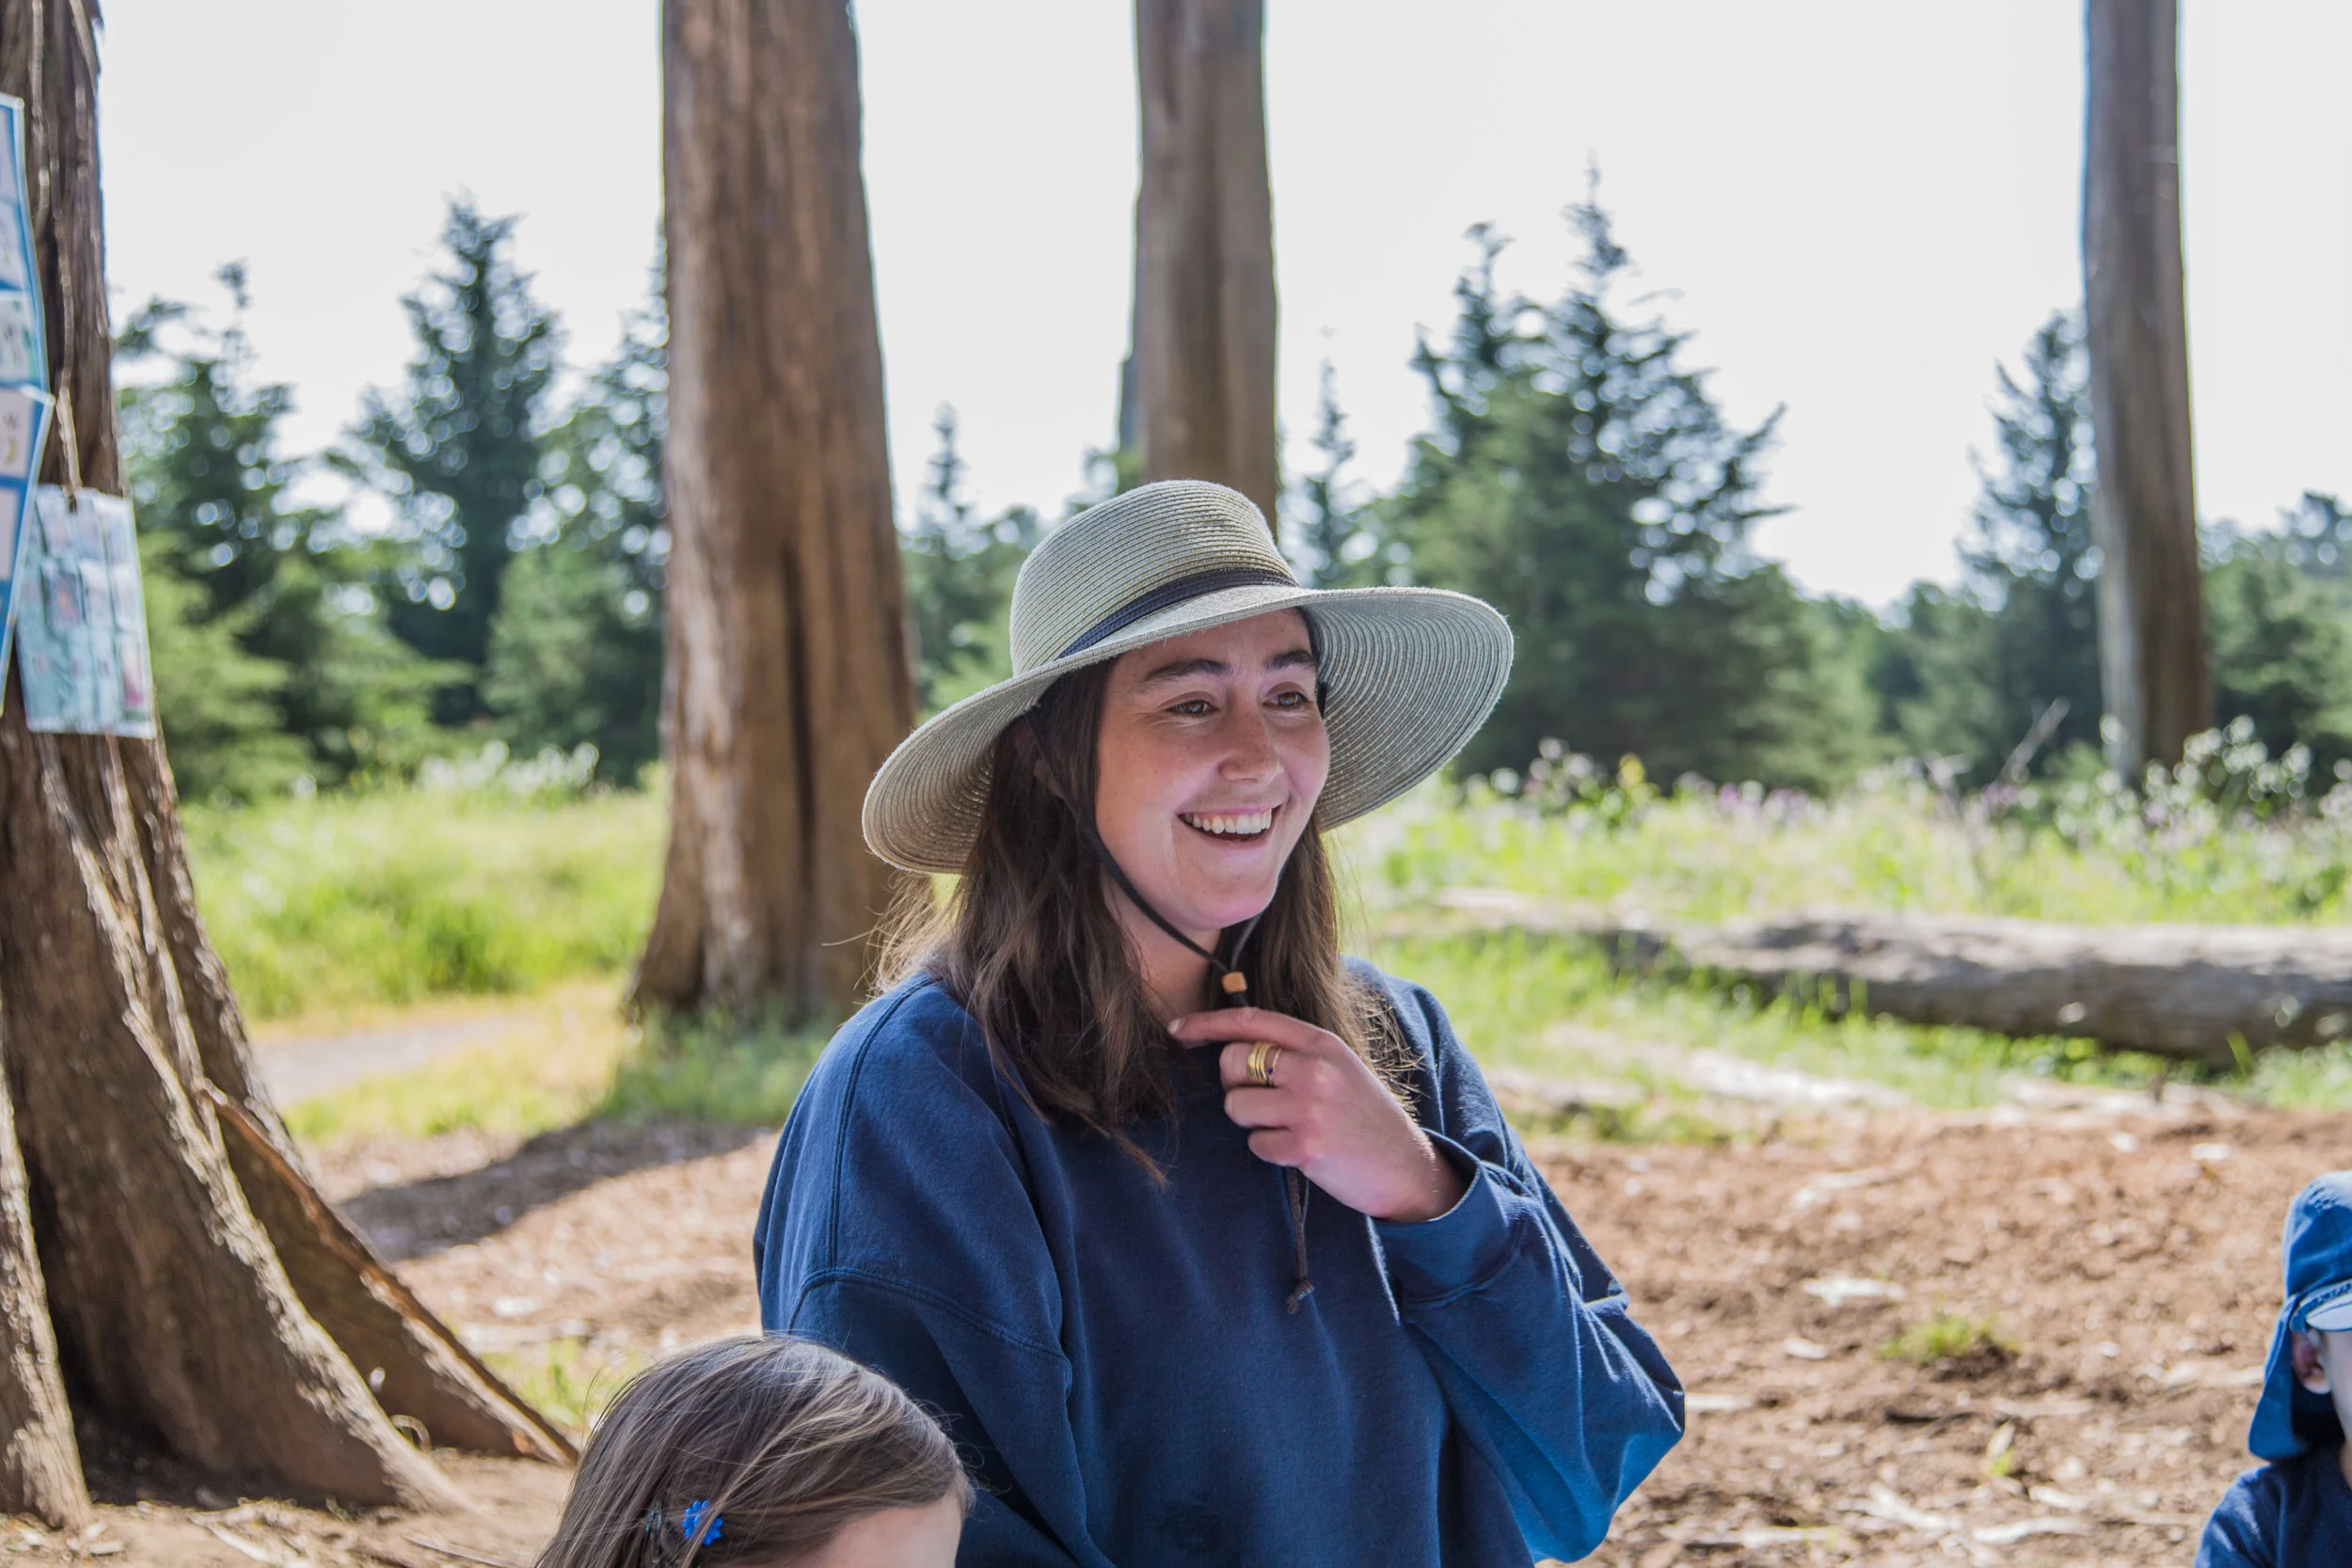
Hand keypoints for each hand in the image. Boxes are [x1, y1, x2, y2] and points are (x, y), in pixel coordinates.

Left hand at [1169, 1006, 1466, 1223]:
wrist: (1405, 1167)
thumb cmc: (1362, 1117)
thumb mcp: (1338, 1068)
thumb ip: (1294, 1053)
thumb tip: (1230, 1047)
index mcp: (1321, 1043)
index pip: (1252, 1020)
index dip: (1208, 1023)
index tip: (1177, 1028)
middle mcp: (1314, 1068)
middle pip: (1233, 1062)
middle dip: (1236, 1085)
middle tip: (1266, 1102)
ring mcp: (1310, 1106)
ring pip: (1236, 1106)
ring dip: (1252, 1123)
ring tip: (1288, 1128)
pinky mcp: (1305, 1145)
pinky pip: (1255, 1144)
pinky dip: (1269, 1151)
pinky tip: (1301, 1151)